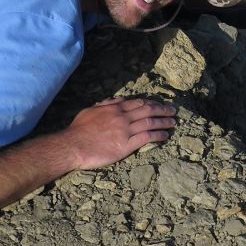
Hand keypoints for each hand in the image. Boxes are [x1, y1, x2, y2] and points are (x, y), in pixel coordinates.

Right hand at [58, 97, 175, 171]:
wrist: (73, 145)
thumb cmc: (78, 129)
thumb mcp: (91, 110)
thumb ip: (106, 104)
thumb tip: (117, 100)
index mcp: (115, 108)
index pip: (138, 102)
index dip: (151, 103)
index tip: (158, 104)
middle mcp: (123, 117)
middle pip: (148, 110)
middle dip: (162, 109)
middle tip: (172, 110)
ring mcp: (125, 131)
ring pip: (150, 122)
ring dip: (164, 121)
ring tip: (173, 122)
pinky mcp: (126, 145)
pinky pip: (146, 137)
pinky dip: (158, 135)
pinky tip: (165, 135)